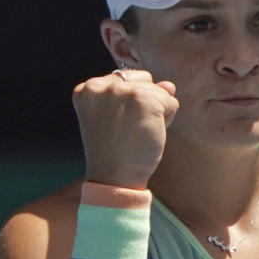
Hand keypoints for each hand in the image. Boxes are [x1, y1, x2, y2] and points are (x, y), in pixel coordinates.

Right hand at [72, 69, 178, 189]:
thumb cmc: (117, 154)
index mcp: (87, 89)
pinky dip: (168, 120)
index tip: (119, 127)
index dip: (131, 105)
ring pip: (159, 91)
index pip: (124, 81)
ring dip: (158, 113)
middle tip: (130, 131)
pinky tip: (150, 134)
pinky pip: (171, 102)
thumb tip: (169, 85)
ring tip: (139, 132)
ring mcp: (121, 90)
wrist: (115, 178)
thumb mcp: (120, 119)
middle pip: (143, 80)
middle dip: (146, 103)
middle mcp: (100, 84)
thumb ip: (138, 95)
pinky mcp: (142, 98)